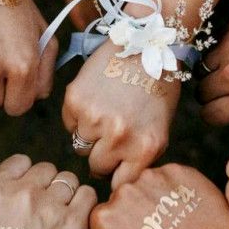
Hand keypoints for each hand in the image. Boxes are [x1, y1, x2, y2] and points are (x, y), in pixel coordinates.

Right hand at [0, 155, 96, 228]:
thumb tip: (6, 198)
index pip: (20, 162)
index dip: (29, 176)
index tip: (33, 193)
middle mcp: (20, 194)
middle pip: (47, 169)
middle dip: (50, 187)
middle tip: (50, 213)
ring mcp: (49, 206)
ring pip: (70, 180)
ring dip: (69, 198)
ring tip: (63, 223)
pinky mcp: (74, 221)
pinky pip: (88, 195)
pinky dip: (86, 207)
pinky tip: (78, 225)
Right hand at [63, 41, 180, 184]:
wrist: (146, 44)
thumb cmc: (157, 88)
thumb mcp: (159, 130)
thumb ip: (139, 158)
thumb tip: (117, 182)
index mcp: (145, 148)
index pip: (121, 185)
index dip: (116, 178)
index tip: (115, 173)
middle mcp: (120, 136)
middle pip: (96, 167)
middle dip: (102, 156)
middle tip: (111, 135)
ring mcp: (95, 118)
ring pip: (80, 146)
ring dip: (89, 135)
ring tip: (106, 111)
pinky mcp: (75, 100)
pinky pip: (69, 124)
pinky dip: (78, 116)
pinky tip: (95, 98)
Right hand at [89, 163, 228, 228]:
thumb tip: (123, 223)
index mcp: (106, 220)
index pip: (102, 215)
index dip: (118, 226)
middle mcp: (123, 193)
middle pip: (122, 195)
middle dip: (135, 206)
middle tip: (159, 226)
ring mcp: (150, 176)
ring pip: (146, 182)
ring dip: (156, 194)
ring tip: (177, 217)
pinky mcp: (175, 168)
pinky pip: (169, 175)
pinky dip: (176, 187)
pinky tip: (189, 206)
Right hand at [197, 0, 228, 124]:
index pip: (209, 116)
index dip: (215, 115)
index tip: (222, 109)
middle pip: (202, 93)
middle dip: (212, 94)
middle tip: (226, 89)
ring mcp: (228, 53)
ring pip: (203, 70)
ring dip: (213, 72)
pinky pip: (213, 47)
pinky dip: (219, 52)